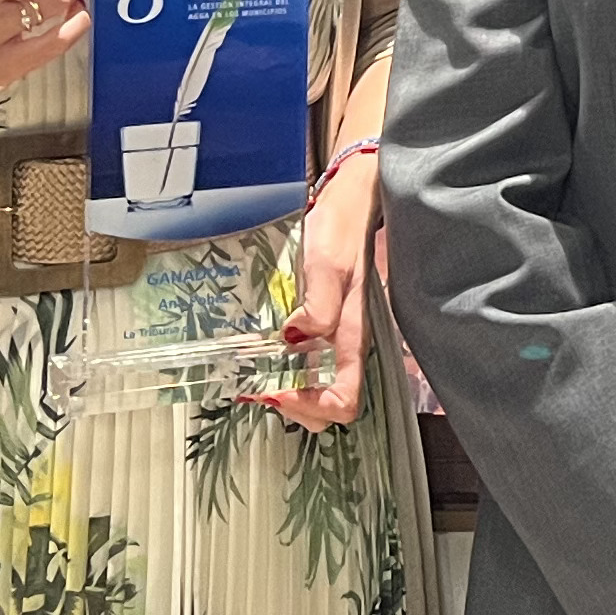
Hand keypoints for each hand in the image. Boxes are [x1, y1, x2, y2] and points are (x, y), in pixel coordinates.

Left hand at [261, 153, 376, 431]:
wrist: (351, 204)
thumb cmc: (341, 232)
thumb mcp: (327, 264)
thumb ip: (318, 303)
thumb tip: (295, 339)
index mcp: (353, 337)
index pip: (345, 400)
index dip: (311, 407)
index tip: (275, 390)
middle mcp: (349, 346)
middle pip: (333, 408)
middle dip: (298, 410)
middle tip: (262, 389)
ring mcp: (339, 339)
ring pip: (322, 391)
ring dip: (292, 394)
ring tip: (261, 378)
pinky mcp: (328, 328)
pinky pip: (313, 368)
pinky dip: (290, 375)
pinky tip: (268, 357)